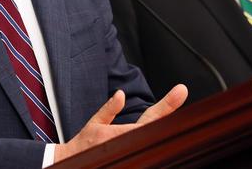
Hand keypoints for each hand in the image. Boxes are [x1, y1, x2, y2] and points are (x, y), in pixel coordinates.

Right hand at [53, 84, 186, 161]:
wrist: (70, 164)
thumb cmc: (83, 146)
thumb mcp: (94, 124)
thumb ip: (109, 109)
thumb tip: (121, 95)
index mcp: (121, 132)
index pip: (151, 117)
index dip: (168, 104)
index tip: (181, 90)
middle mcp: (127, 144)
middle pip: (158, 131)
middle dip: (170, 119)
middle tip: (180, 102)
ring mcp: (129, 155)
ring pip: (156, 146)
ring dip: (164, 137)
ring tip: (176, 130)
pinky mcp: (128, 161)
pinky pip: (147, 154)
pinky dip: (154, 148)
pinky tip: (160, 143)